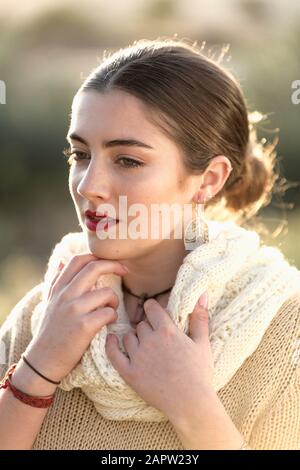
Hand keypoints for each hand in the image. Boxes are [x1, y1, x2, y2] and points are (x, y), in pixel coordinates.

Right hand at [24, 254, 127, 382]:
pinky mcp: (83, 326)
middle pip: (94, 268)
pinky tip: (108, 323)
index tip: (112, 261)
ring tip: (111, 309)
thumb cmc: (51, 332)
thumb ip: (56, 282)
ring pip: (107, 293)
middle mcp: (66, 295)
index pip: (79, 260)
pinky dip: (113, 317)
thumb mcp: (49, 303)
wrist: (43, 361)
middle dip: (115, 266)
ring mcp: (74, 310)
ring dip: (115, 300)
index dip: (99, 256)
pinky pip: (109, 313)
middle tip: (126, 271)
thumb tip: (61, 262)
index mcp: (59, 288)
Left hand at [105, 292, 214, 419]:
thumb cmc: (200, 373)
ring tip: (144, 346)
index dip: (153, 309)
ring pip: (128, 336)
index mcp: (167, 330)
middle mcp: (150, 340)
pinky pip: (113, 354)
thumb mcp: (203, 342)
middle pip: (141, 323)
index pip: (151, 307)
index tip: (156, 314)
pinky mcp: (129, 373)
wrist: (191, 403)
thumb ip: (200, 316)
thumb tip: (202, 293)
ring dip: (134, 338)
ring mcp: (138, 357)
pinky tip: (112, 339)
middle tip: (156, 337)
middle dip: (147, 327)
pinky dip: (111, 345)